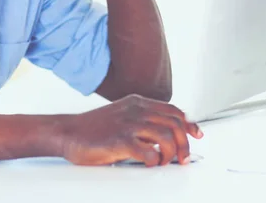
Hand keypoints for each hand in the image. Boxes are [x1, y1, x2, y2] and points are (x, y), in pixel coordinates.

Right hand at [59, 94, 202, 166]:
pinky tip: (150, 164)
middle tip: (183, 158)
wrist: (68, 132)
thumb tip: (163, 134)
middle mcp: (136, 110)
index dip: (188, 123)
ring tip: (166, 162)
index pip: (172, 109)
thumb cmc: (94, 128)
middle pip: (174, 123)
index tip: (196, 134)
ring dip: (172, 153)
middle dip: (184, 143)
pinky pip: (149, 151)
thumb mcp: (122, 115)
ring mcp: (129, 124)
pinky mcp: (121, 141)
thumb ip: (142, 119)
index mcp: (138, 102)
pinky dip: (155, 160)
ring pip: (166, 136)